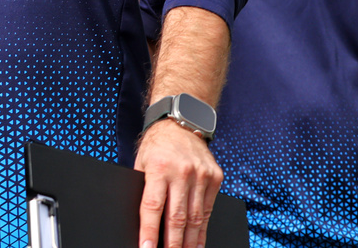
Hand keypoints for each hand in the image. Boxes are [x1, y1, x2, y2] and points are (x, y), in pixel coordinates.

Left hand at [135, 118, 221, 247]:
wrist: (181, 122)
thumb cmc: (156, 145)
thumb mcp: (142, 161)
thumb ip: (144, 187)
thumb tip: (143, 221)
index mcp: (158, 167)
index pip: (153, 206)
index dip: (149, 231)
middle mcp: (182, 172)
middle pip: (177, 217)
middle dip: (173, 243)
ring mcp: (201, 175)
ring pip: (195, 217)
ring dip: (190, 241)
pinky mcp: (215, 178)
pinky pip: (208, 209)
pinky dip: (203, 228)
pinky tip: (198, 241)